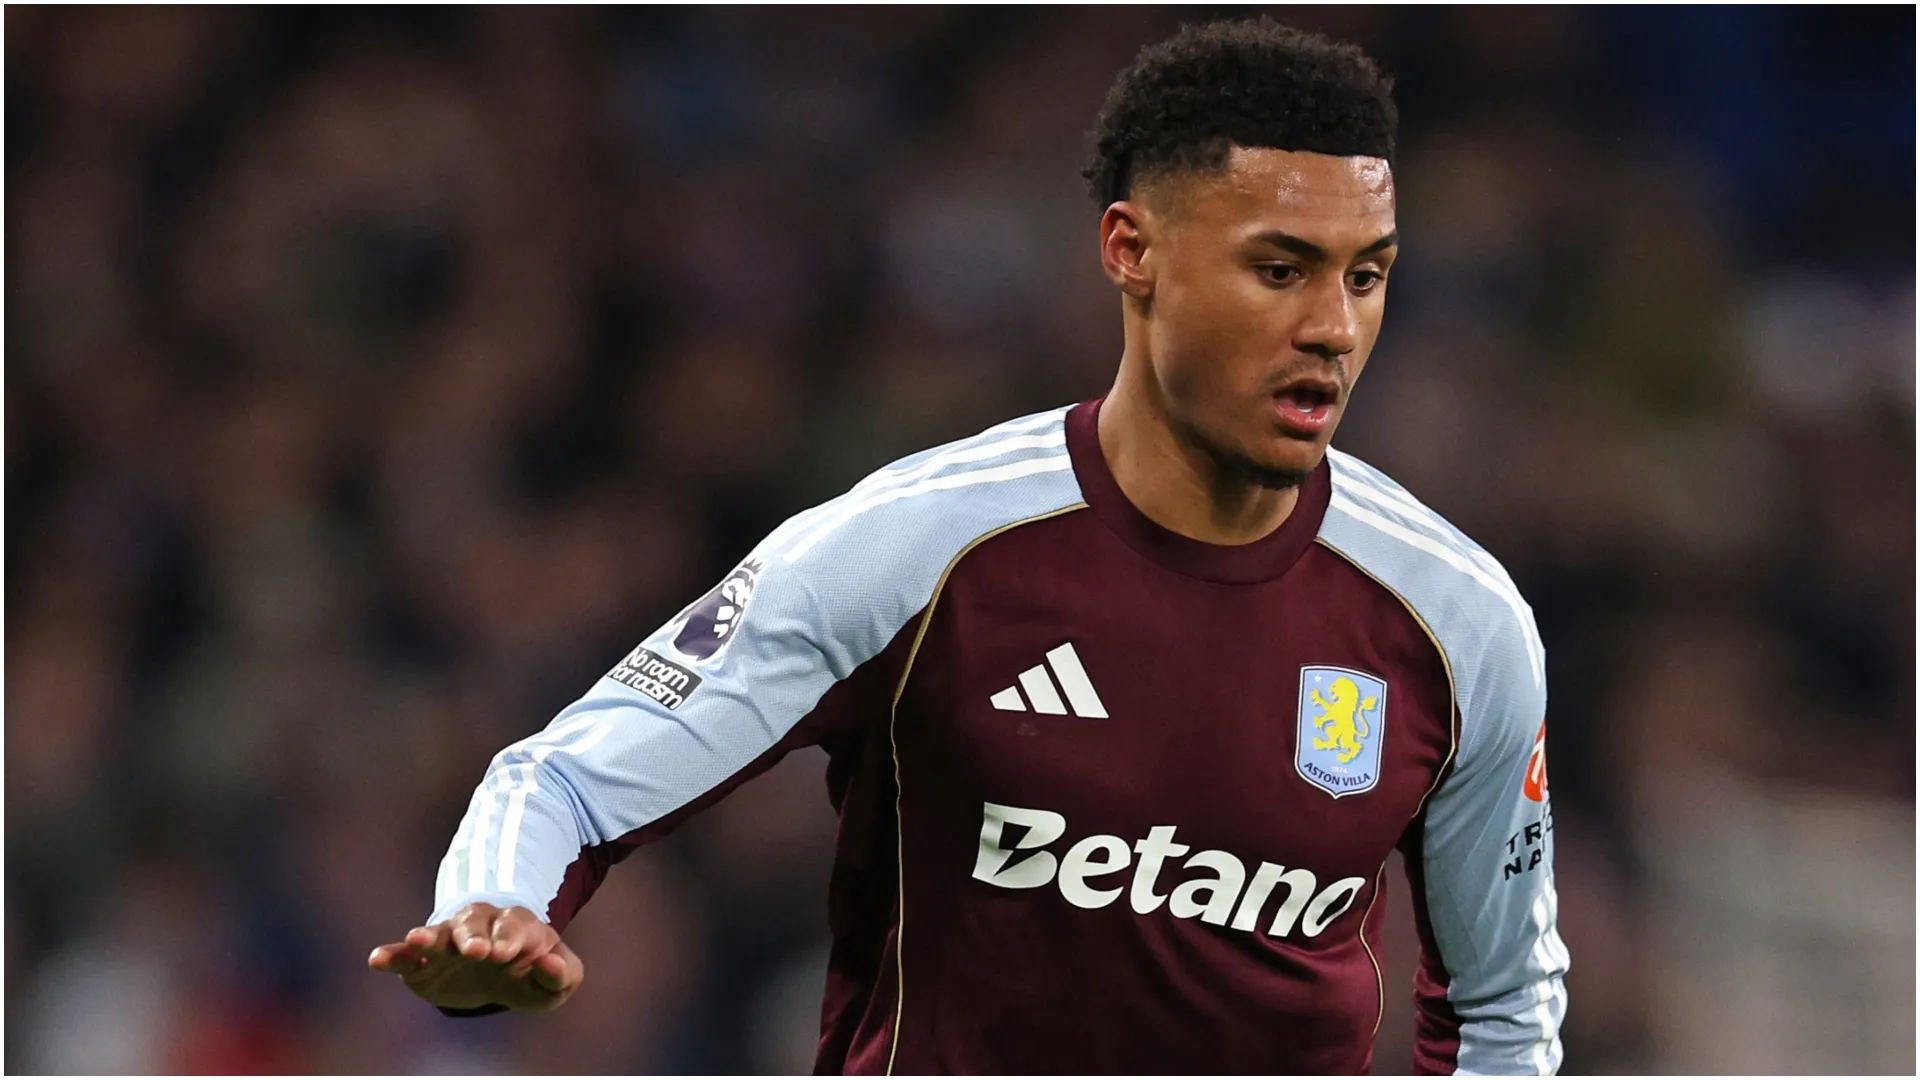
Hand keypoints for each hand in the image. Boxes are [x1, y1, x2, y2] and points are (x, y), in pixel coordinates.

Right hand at [367, 903, 584, 1011]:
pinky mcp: (422, 965)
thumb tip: (550, 965)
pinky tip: (377, 959)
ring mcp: (448, 944)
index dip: (508, 939)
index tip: (504, 953)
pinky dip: (393, 955)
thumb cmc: (531, 972)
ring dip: (427, 937)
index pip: (513, 928)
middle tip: (474, 950)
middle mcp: (479, 928)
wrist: (498, 970)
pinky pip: (405, 957)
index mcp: (516, 927)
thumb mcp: (556, 978)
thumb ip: (562, 973)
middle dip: (473, 936)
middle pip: (474, 925)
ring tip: (416, 939)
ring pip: (437, 935)